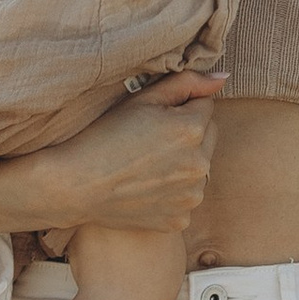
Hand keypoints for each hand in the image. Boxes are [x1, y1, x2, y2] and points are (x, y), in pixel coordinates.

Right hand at [0, 75, 222, 245]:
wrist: (75, 185)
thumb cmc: (104, 136)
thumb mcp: (142, 99)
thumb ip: (187, 82)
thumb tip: (223, 79)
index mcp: (192, 129)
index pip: (206, 107)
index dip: (179, 109)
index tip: (153, 119)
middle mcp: (200, 165)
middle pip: (206, 138)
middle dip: (187, 135)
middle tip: (149, 141)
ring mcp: (191, 196)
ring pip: (197, 170)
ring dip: (181, 165)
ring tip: (145, 165)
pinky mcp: (180, 220)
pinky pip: (184, 198)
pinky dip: (171, 194)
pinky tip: (144, 188)